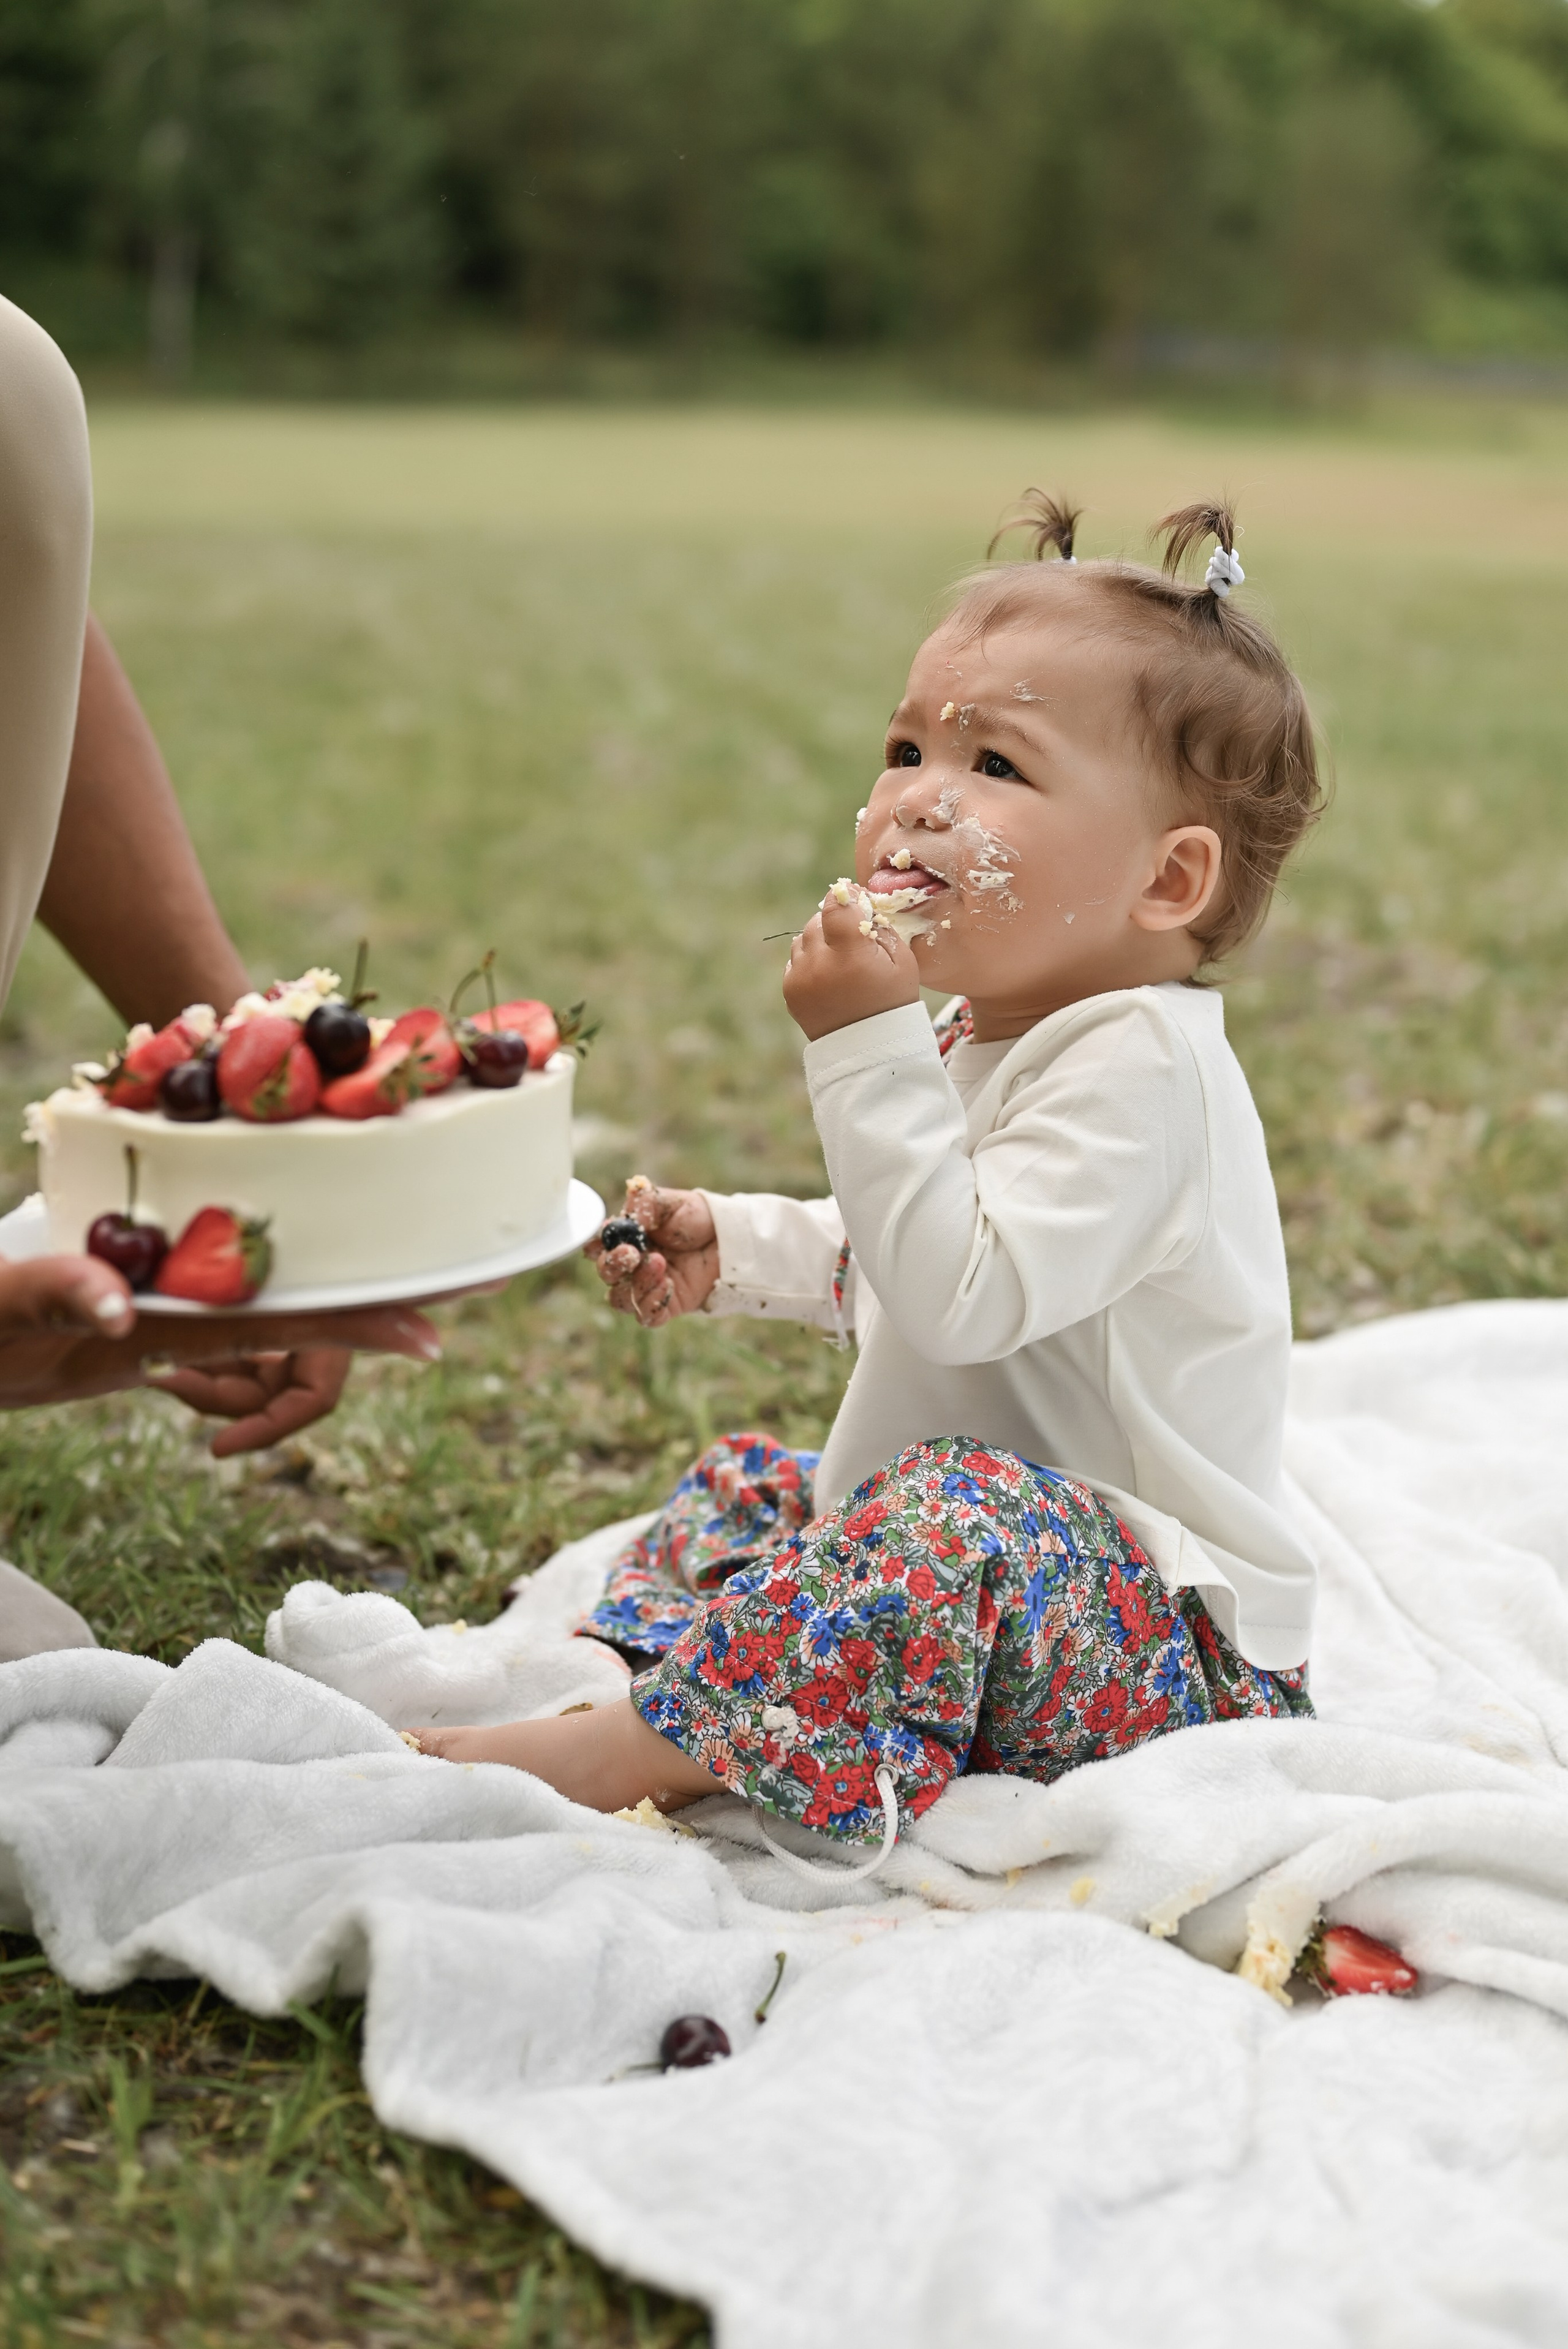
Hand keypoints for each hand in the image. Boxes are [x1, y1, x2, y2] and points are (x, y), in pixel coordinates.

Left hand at [0, 1250, 440, 1449]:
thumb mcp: (10, 1298)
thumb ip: (65, 1288)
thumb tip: (124, 1313)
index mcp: (186, 1281)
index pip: (297, 1300)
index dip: (371, 1314)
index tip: (431, 1334)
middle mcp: (207, 1295)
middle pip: (309, 1342)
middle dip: (295, 1395)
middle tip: (226, 1439)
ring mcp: (196, 1318)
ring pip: (278, 1361)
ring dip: (253, 1398)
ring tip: (182, 1402)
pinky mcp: (174, 1340)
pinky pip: (238, 1371)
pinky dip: (225, 1395)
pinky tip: (174, 1392)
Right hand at [585, 1178, 718, 1325]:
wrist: (730, 1237)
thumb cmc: (698, 1217)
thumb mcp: (672, 1203)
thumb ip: (646, 1203)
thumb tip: (626, 1212)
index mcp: (626, 1238)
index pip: (598, 1246)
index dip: (595, 1245)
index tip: (603, 1238)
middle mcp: (632, 1265)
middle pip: (606, 1274)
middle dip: (614, 1264)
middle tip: (632, 1253)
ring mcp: (647, 1286)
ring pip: (622, 1299)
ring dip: (636, 1283)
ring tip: (659, 1264)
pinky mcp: (667, 1305)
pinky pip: (647, 1316)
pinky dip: (651, 1303)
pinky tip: (666, 1285)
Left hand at [782, 889, 920, 1040]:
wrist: (869, 1050)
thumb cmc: (892, 1001)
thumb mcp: (903, 961)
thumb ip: (881, 926)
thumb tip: (860, 904)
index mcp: (850, 954)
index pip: (835, 905)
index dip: (845, 896)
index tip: (854, 899)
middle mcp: (819, 963)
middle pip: (818, 920)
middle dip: (834, 922)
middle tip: (852, 937)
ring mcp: (800, 978)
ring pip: (803, 938)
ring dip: (820, 941)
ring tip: (840, 960)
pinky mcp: (790, 991)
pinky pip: (795, 960)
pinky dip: (810, 961)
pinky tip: (829, 977)